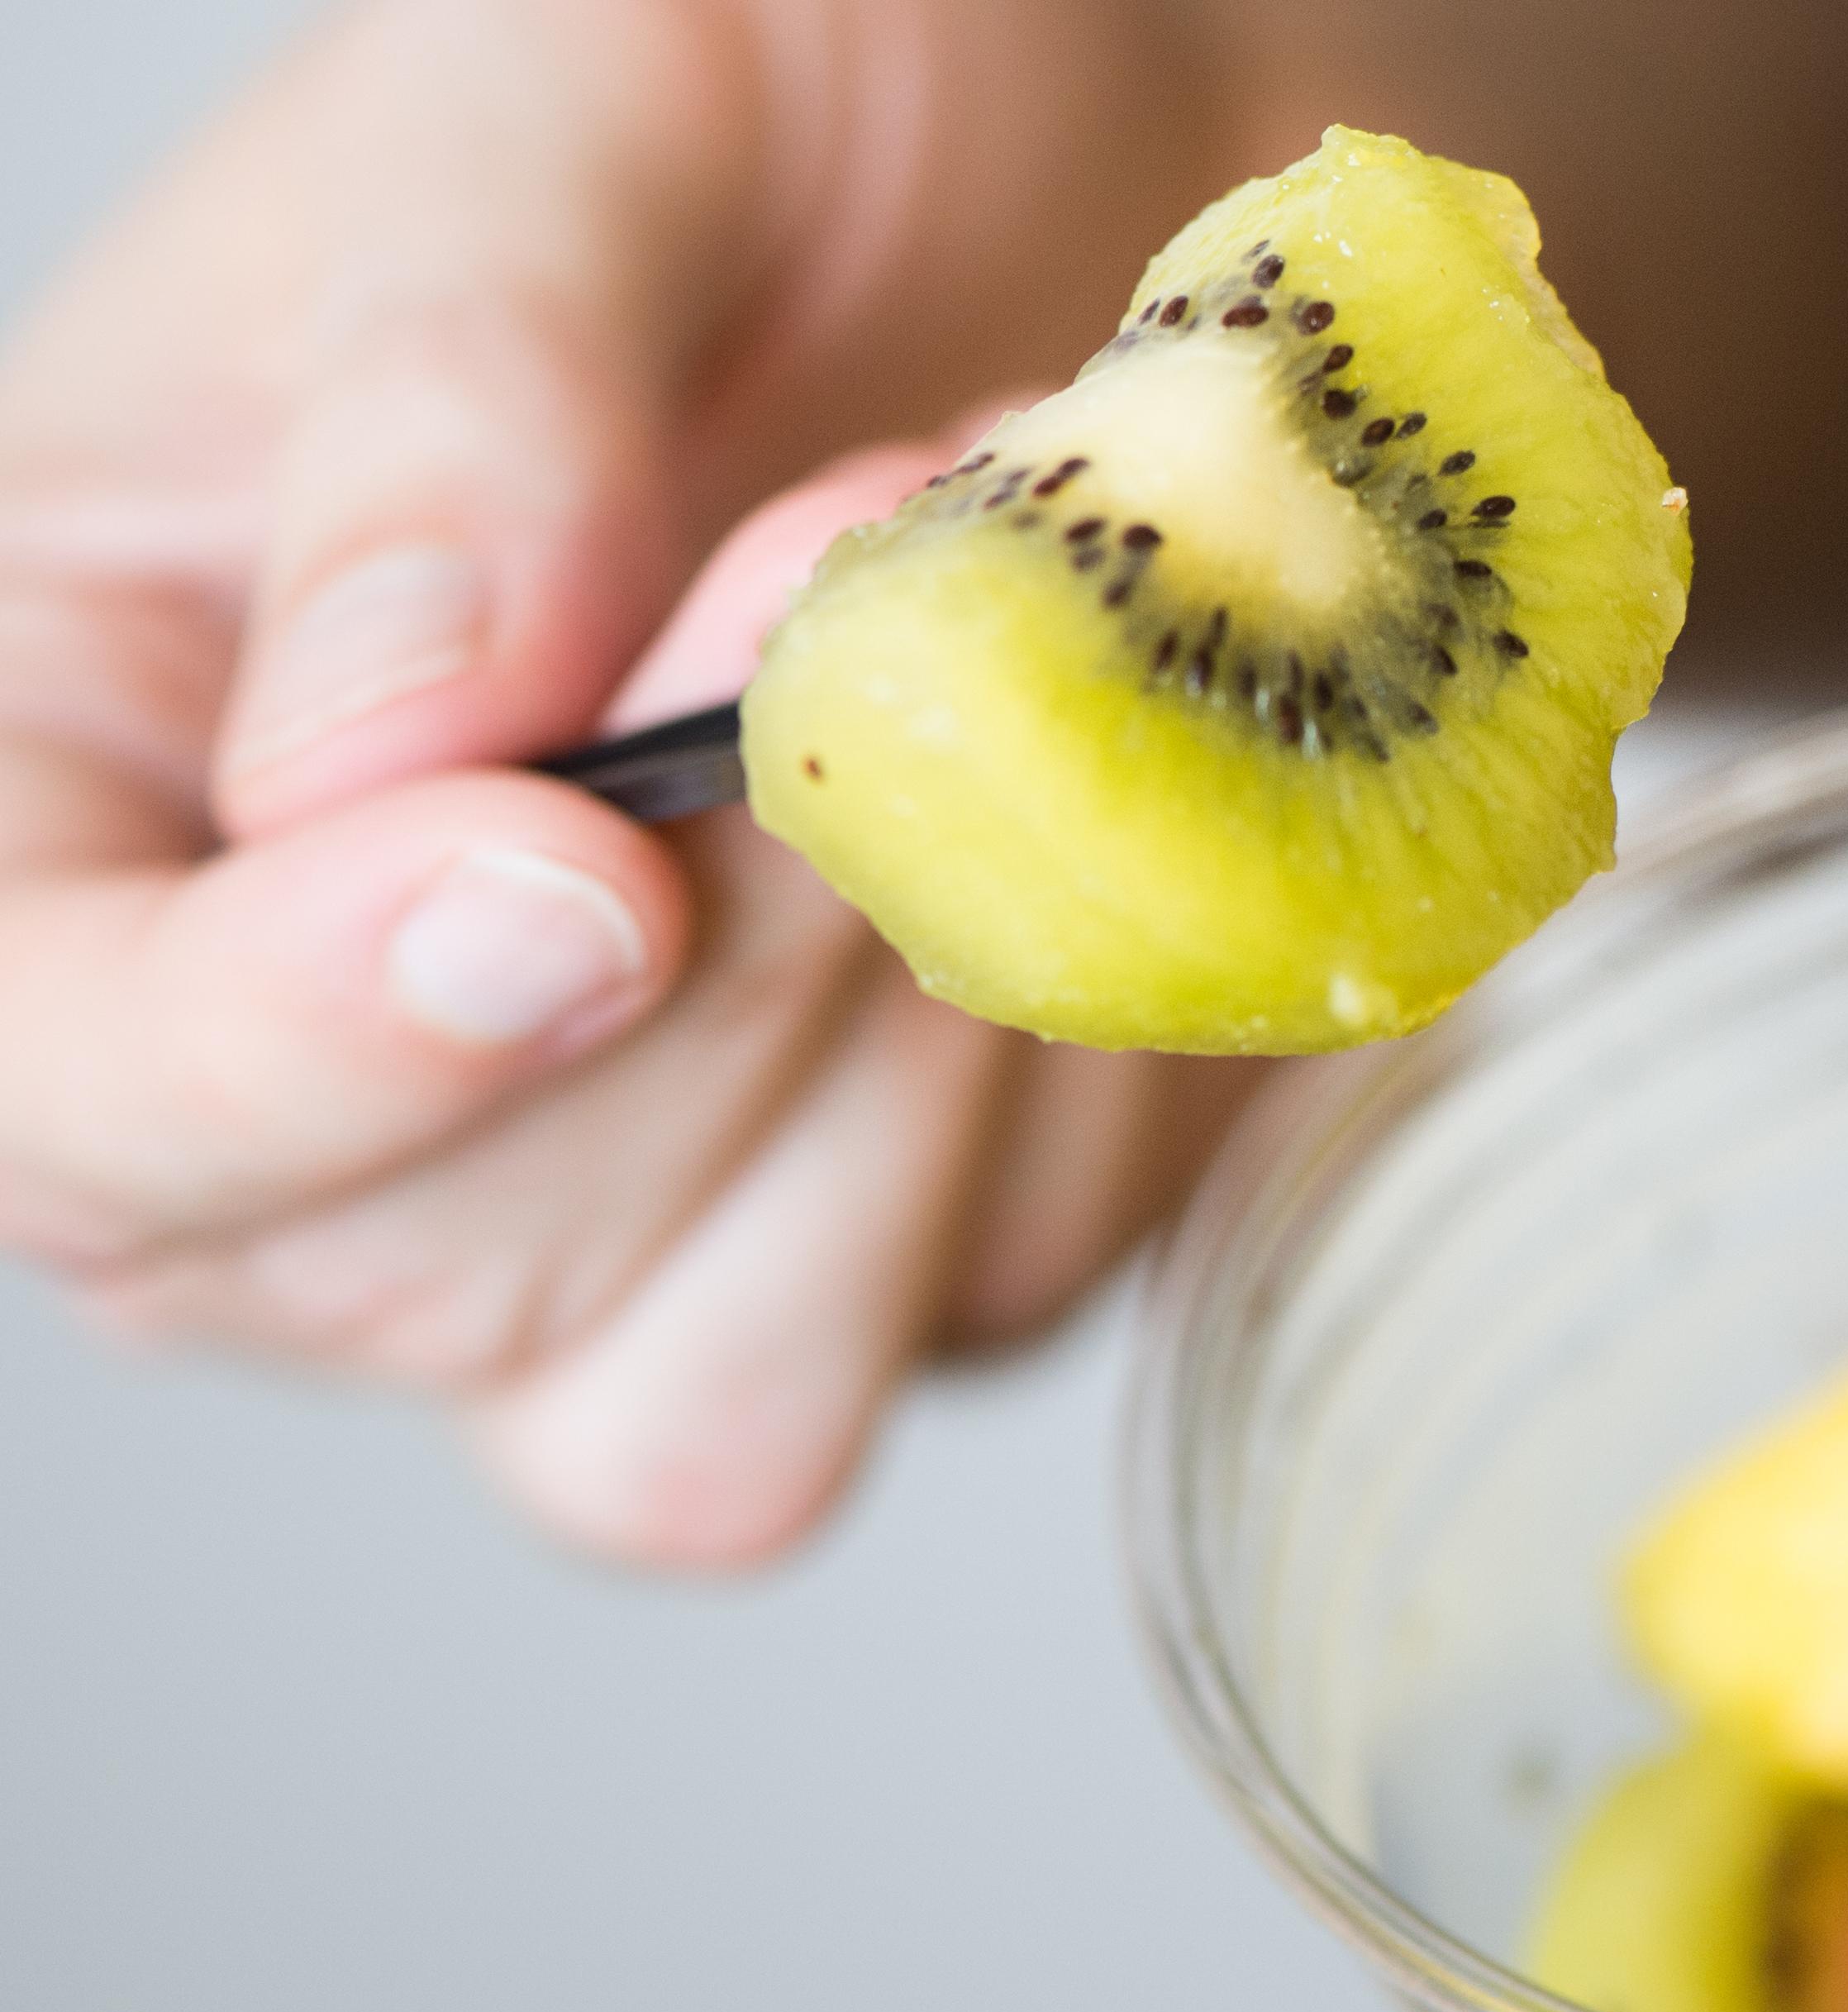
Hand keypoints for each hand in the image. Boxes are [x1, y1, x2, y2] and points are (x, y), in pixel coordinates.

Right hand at [0, 0, 1258, 1563]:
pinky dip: (1093, 1048)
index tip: (576, 878)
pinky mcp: (901, 1233)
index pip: (56, 1089)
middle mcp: (304, 1073)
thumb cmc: (752, 108)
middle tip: (874, 546)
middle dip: (732, 948)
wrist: (1072, 161)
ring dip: (915, 1031)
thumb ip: (451, 402)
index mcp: (68, 789)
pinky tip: (1092, 787)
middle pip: (439, 1270)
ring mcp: (609, 1201)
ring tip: (986, 666)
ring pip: (730, 1395)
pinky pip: (999, 1287)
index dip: (287, 1057)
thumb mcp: (549, 108)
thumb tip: (411, 747)